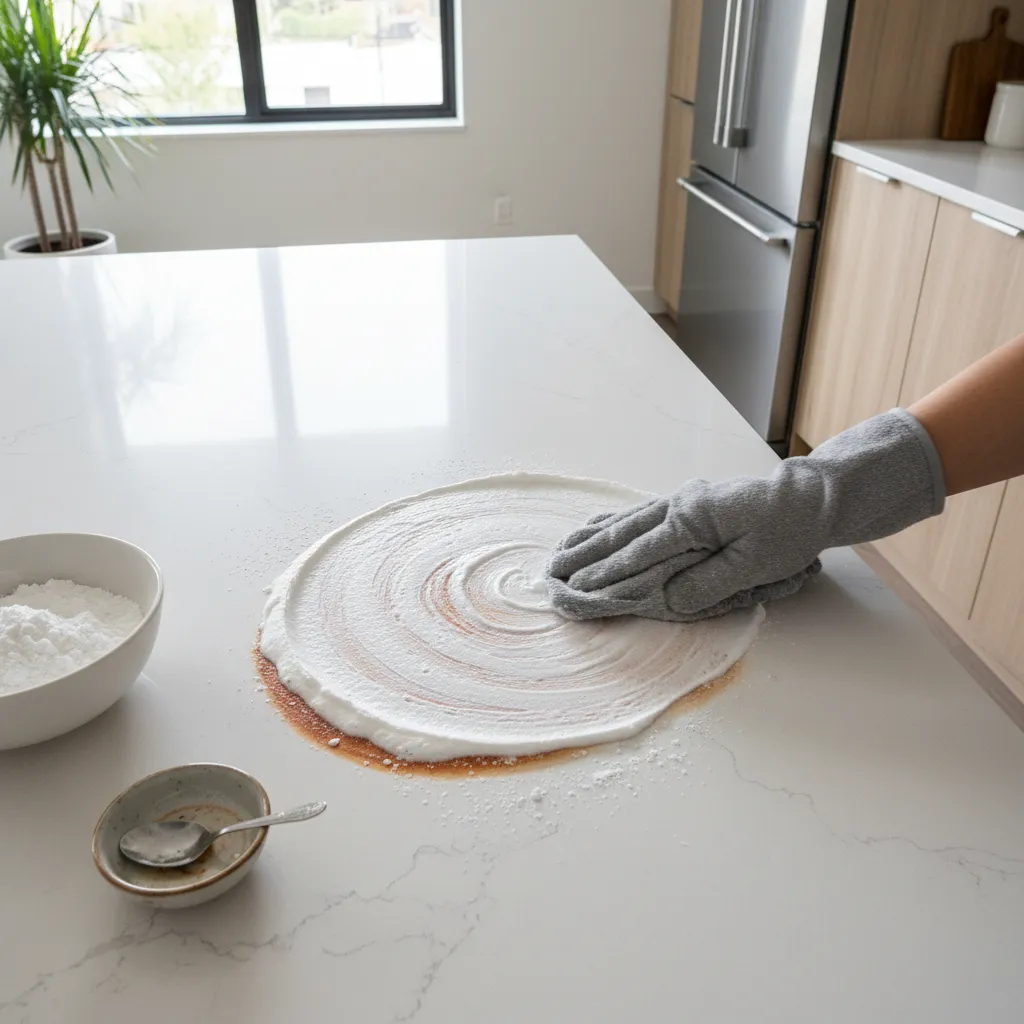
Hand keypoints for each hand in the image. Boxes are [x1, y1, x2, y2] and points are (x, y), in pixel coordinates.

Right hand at [546, 410, 944, 621]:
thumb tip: (666, 599)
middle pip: (621, 537)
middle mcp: (677, 506)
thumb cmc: (787, 531)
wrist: (809, 496)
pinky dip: (609, 523)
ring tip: (558, 556)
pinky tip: (591, 530)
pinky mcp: (683, 503)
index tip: (576, 593)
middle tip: (551, 577)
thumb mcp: (755, 564)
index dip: (606, 577)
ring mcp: (678, 501)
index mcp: (693, 521)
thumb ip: (708, 583)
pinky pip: (637, 513)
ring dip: (588, 542)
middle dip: (584, 559)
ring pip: (623, 523)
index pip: (640, 555)